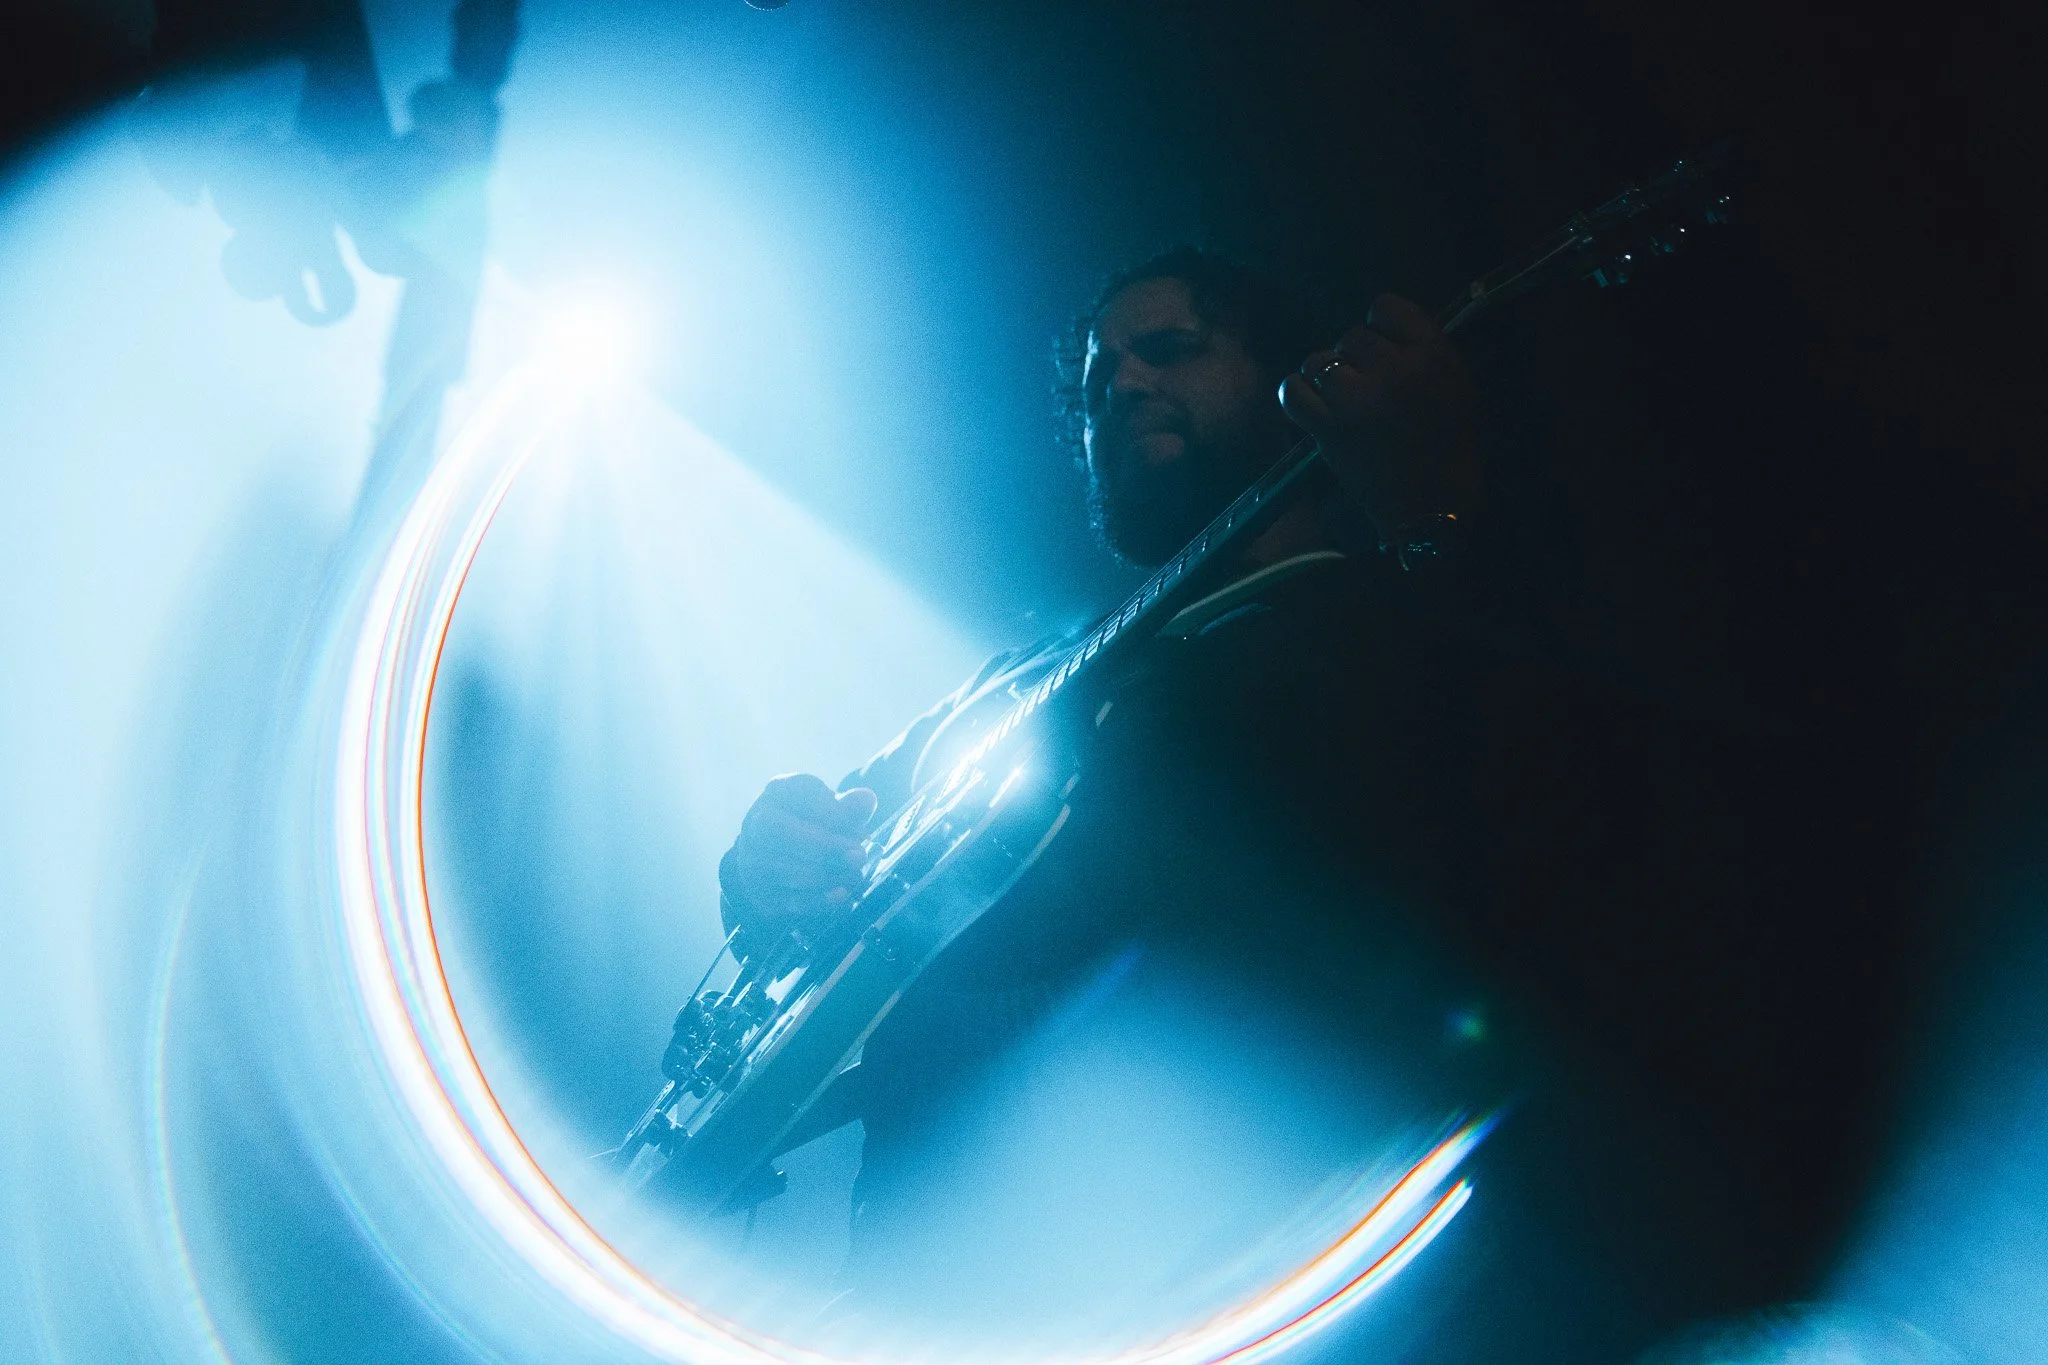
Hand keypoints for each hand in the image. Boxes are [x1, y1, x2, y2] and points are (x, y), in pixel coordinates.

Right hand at [724, 774, 877, 938]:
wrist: (783, 853)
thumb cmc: (815, 824)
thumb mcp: (834, 810)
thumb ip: (850, 807)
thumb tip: (866, 799)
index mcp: (779, 792)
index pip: (800, 796)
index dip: (834, 816)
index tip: (861, 832)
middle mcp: (757, 822)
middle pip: (780, 833)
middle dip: (824, 848)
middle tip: (859, 856)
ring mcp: (752, 859)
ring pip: (784, 870)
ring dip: (827, 875)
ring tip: (855, 874)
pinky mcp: (759, 892)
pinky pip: (787, 900)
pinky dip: (818, 899)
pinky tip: (841, 894)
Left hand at [1277, 294, 1480, 536]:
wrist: (1433, 504)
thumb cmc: (1449, 445)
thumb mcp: (1457, 383)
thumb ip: (1424, 349)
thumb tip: (1384, 330)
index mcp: (1431, 354)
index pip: (1386, 307)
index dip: (1379, 326)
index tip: (1383, 348)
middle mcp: (1393, 370)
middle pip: (1351, 337)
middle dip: (1355, 358)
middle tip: (1365, 386)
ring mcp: (1357, 399)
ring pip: (1318, 361)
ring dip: (1324, 376)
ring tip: (1339, 398)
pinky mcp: (1328, 428)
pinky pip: (1292, 392)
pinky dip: (1296, 395)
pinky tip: (1310, 404)